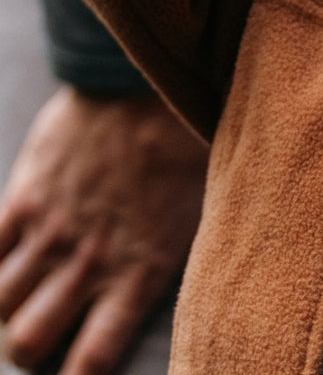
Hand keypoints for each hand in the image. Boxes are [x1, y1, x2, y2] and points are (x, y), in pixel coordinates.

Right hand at [0, 89, 206, 374]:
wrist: (151, 83)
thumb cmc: (186, 147)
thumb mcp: (198, 213)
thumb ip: (171, 262)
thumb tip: (194, 294)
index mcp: (141, 271)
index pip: (91, 361)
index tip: (74, 371)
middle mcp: (90, 261)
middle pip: (27, 343)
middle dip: (29, 348)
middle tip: (44, 331)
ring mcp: (52, 230)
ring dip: (7, 309)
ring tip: (26, 295)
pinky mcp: (24, 197)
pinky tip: (8, 260)